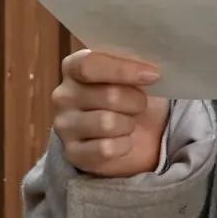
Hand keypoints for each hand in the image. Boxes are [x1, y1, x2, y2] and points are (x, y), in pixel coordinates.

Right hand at [51, 48, 169, 176]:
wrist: (132, 135)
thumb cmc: (129, 96)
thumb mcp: (130, 74)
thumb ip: (133, 64)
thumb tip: (149, 69)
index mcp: (73, 67)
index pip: (89, 64)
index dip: (123, 69)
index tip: (153, 75)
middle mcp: (63, 96)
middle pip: (108, 94)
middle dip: (136, 101)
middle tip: (141, 104)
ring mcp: (65, 126)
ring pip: (108, 123)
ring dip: (129, 123)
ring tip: (129, 122)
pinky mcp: (73, 154)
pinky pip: (106, 149)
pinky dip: (124, 145)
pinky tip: (123, 141)